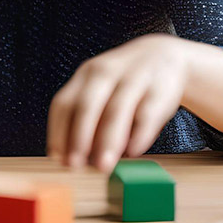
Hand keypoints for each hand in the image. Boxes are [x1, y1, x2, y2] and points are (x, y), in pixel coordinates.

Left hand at [46, 34, 190, 172]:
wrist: (165, 55)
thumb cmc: (124, 81)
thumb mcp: (100, 88)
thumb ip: (86, 116)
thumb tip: (72, 155)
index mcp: (86, 74)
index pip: (64, 103)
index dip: (58, 132)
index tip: (57, 158)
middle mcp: (106, 73)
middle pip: (87, 105)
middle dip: (79, 137)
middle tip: (74, 165)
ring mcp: (134, 79)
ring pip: (116, 110)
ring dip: (107, 141)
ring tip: (102, 166)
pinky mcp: (160, 90)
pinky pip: (147, 113)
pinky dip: (139, 134)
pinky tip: (133, 152)